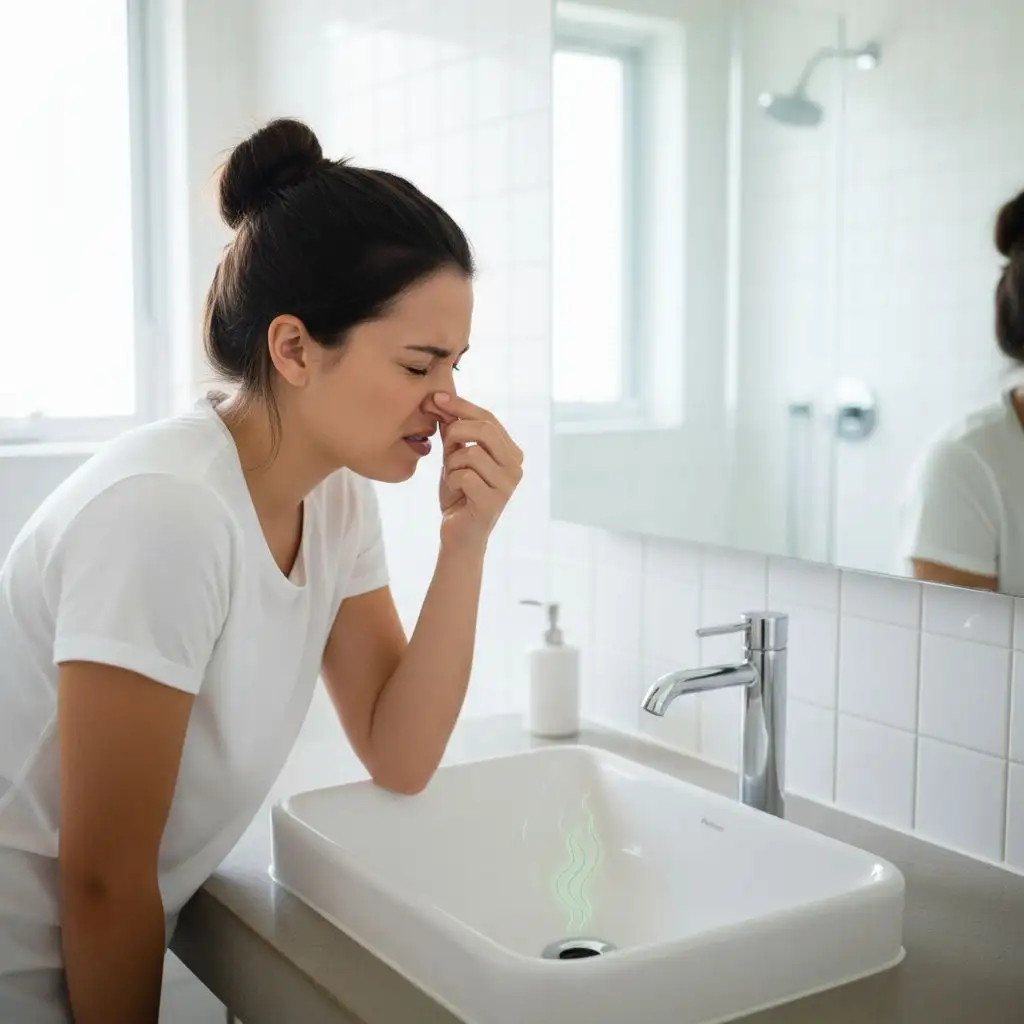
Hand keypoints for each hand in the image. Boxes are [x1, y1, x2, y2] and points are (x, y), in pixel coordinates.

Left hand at [422, 392, 522, 552]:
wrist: (459, 534)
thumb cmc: (460, 494)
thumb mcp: (455, 456)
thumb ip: (452, 430)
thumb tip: (439, 399)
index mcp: (511, 452)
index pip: (488, 418)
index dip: (461, 405)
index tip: (436, 398)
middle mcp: (516, 466)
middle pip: (485, 430)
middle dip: (456, 432)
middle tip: (444, 446)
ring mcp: (508, 485)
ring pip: (471, 453)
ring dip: (452, 464)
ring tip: (453, 477)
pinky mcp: (493, 501)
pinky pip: (464, 476)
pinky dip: (452, 481)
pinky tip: (457, 493)